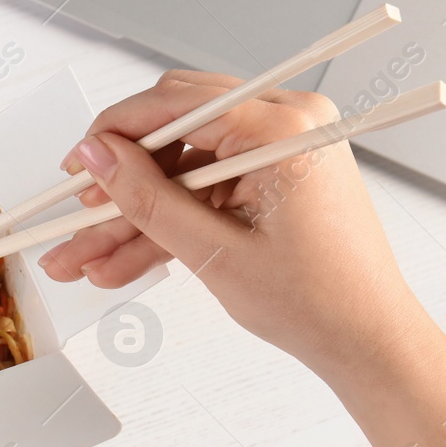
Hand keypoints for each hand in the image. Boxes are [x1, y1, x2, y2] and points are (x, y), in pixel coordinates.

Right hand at [39, 71, 430, 381]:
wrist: (369, 342)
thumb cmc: (320, 302)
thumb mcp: (213, 252)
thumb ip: (146, 198)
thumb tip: (97, 156)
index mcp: (282, 128)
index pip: (175, 104)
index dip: (114, 134)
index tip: (76, 165)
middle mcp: (286, 124)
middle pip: (174, 132)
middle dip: (121, 181)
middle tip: (77, 215)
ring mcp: (280, 150)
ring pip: (182, 168)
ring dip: (137, 213)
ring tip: (85, 255)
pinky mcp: (272, 177)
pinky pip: (206, 188)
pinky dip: (170, 222)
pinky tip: (122, 258)